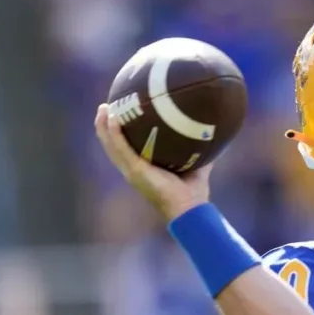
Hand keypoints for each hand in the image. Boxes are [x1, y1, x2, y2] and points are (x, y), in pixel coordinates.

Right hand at [94, 103, 211, 220]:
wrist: (191, 207)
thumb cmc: (194, 191)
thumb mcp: (197, 164)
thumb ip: (199, 149)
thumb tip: (211, 132)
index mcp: (143, 168)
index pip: (125, 148)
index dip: (118, 133)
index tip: (118, 113)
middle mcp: (133, 169)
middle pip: (112, 145)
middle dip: (105, 126)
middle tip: (105, 107)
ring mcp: (131, 171)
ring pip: (110, 145)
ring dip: (103, 126)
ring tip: (102, 108)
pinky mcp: (134, 171)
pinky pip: (120, 148)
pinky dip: (114, 134)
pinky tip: (111, 118)